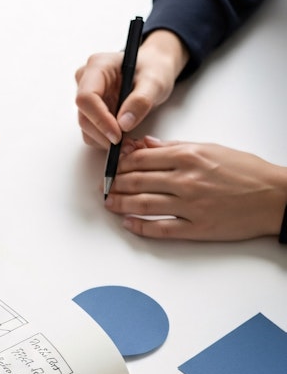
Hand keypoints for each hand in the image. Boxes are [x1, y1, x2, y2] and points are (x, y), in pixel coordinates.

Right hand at [75, 30, 187, 148]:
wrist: (153, 71)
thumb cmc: (153, 70)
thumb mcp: (155, 82)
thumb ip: (141, 101)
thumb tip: (123, 124)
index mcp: (98, 66)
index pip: (86, 97)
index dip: (99, 119)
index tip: (117, 135)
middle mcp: (86, 81)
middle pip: (84, 117)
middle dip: (104, 135)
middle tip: (128, 145)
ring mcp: (87, 98)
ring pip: (87, 128)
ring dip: (106, 141)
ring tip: (130, 142)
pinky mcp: (91, 112)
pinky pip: (93, 133)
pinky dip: (107, 141)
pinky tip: (125, 138)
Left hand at [106, 137, 286, 239]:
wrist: (272, 197)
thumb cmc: (245, 172)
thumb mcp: (210, 149)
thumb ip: (176, 148)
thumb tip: (147, 145)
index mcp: (189, 157)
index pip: (143, 158)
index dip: (122, 162)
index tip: (112, 165)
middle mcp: (186, 180)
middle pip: (138, 181)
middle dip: (116, 184)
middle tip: (104, 186)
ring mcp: (189, 206)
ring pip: (143, 204)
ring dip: (121, 204)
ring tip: (108, 203)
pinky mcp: (195, 228)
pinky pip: (160, 228)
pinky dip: (140, 226)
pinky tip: (128, 223)